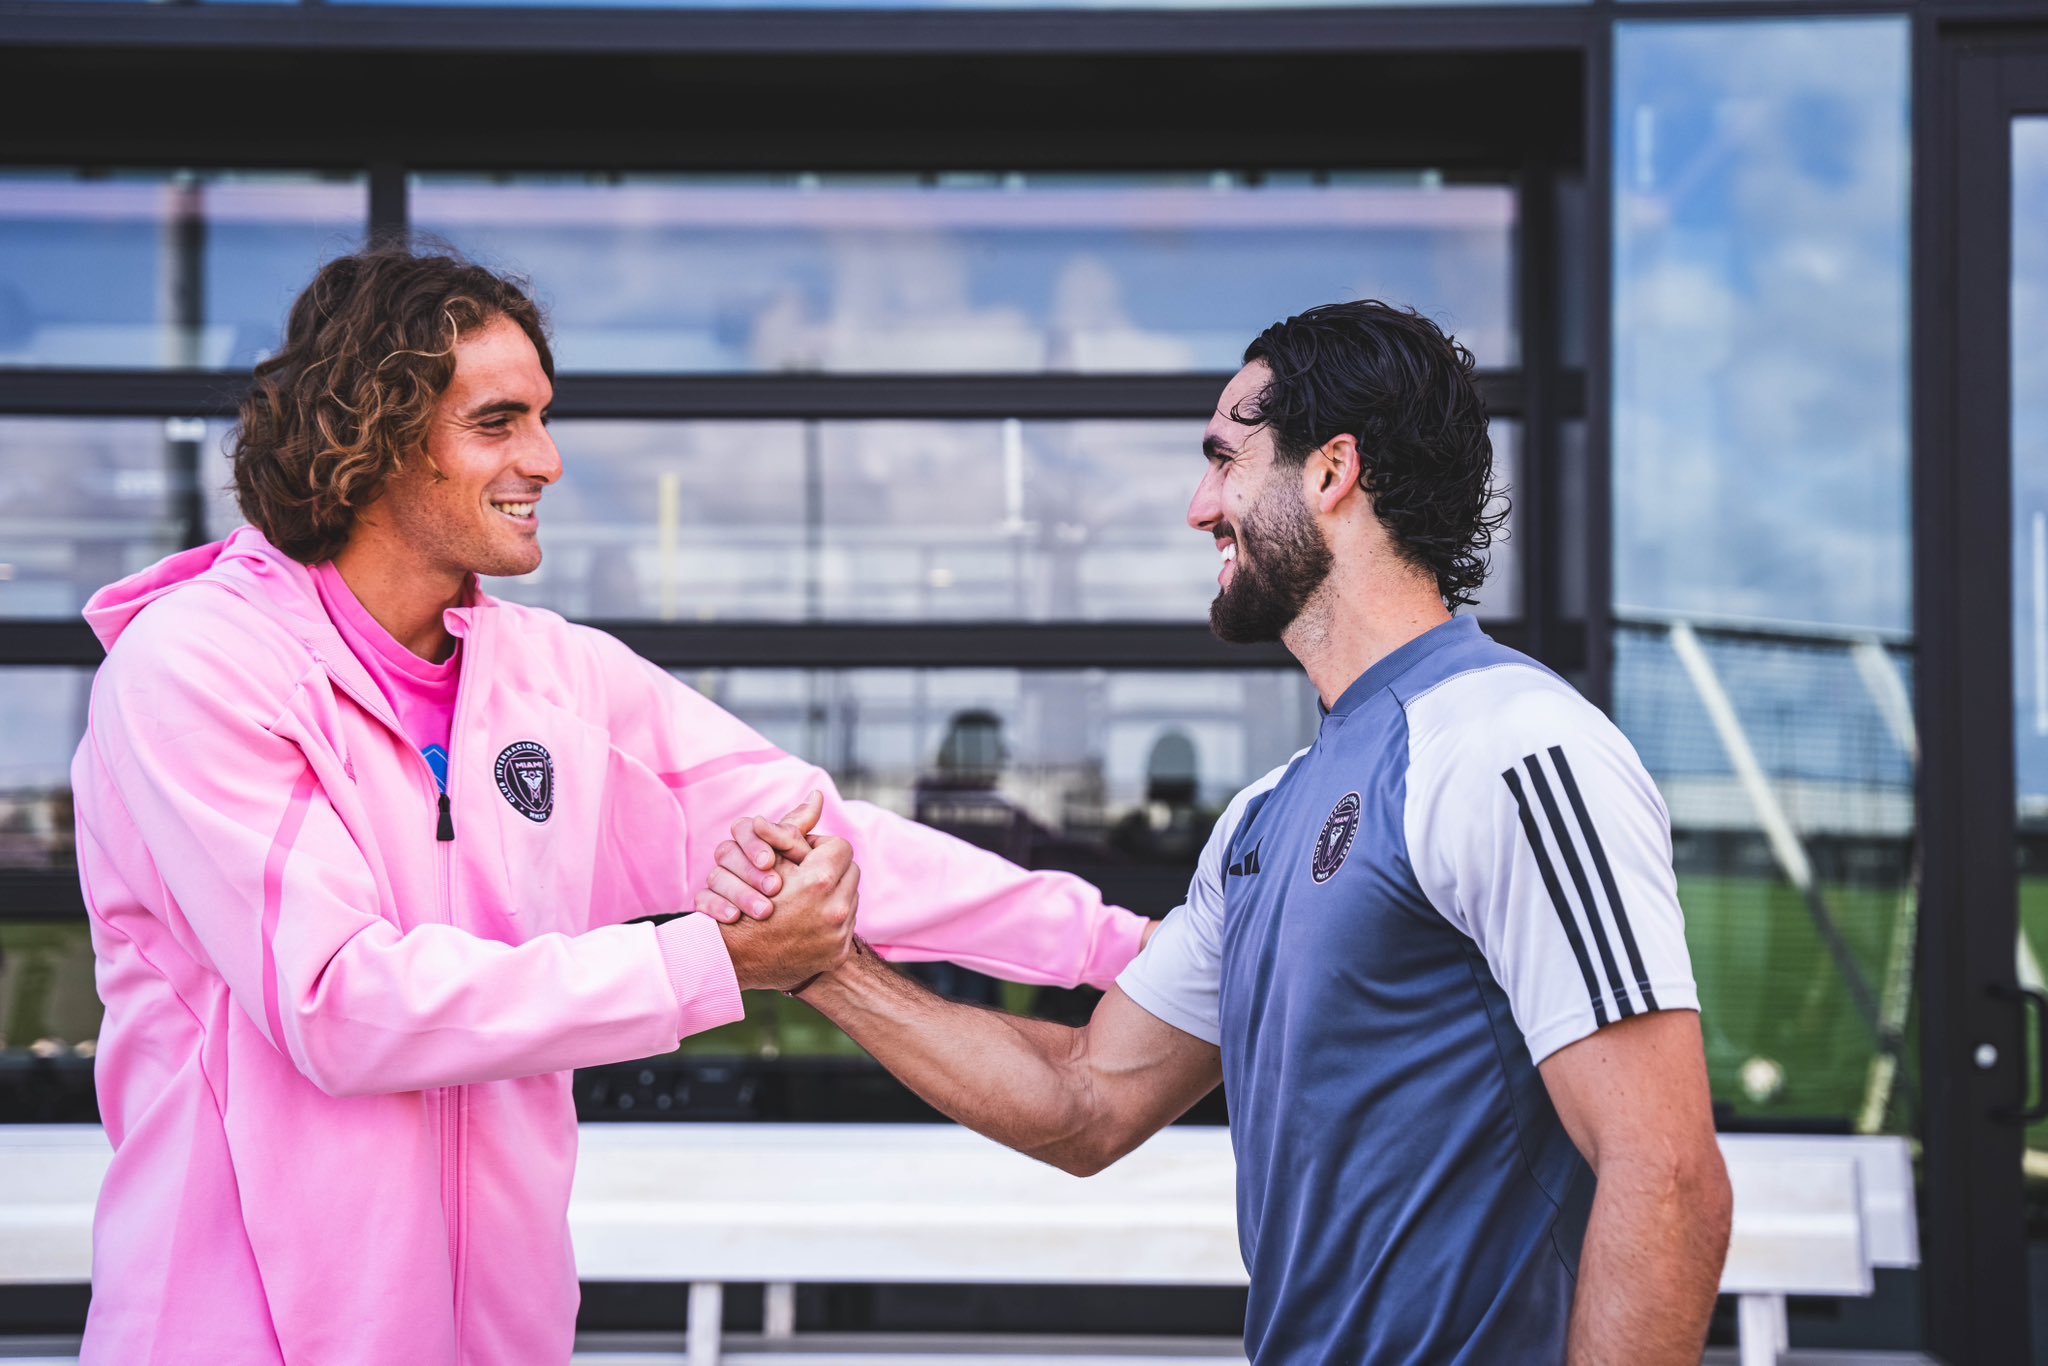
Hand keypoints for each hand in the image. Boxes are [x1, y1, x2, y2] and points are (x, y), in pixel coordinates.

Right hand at [692, 791, 824, 923]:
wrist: (765, 930)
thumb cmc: (786, 883)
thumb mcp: (793, 854)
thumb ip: (799, 828)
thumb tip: (817, 795)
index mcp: (748, 840)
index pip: (744, 827)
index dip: (756, 842)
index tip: (770, 860)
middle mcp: (729, 858)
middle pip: (726, 851)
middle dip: (751, 870)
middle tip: (774, 887)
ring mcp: (716, 882)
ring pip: (716, 877)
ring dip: (741, 893)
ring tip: (764, 911)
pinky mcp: (705, 905)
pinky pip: (702, 901)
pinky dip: (717, 907)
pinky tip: (734, 917)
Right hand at [716, 836, 858, 992]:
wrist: (733, 961)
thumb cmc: (743, 903)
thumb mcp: (765, 860)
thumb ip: (792, 829)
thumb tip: (817, 794)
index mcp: (820, 881)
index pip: (840, 847)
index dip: (818, 848)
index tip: (802, 857)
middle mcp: (836, 908)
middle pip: (849, 871)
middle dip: (829, 870)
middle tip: (806, 876)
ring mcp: (839, 934)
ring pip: (849, 897)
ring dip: (831, 894)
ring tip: (805, 899)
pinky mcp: (838, 954)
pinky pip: (847, 924)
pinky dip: (831, 919)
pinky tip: (807, 919)